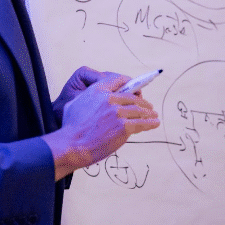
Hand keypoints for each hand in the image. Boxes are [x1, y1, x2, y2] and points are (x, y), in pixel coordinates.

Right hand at [43, 73, 159, 180]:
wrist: (72, 145)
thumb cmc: (71, 128)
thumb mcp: (75, 103)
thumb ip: (89, 96)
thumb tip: (95, 97)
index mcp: (97, 90)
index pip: (118, 80)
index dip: (130, 84)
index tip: (136, 90)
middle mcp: (109, 98)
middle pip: (133, 97)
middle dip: (143, 101)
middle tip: (148, 106)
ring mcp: (118, 113)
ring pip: (139, 110)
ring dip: (149, 113)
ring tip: (153, 115)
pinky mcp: (124, 127)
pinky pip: (141, 123)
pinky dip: (150, 123)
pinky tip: (154, 123)